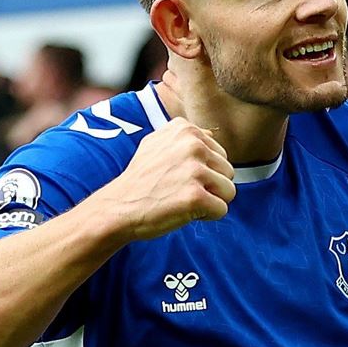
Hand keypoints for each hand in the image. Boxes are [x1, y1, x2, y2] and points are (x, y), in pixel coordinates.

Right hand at [97, 117, 235, 240]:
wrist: (119, 207)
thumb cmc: (140, 180)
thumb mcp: (156, 145)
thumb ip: (184, 138)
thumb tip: (211, 135)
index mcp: (186, 130)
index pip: (220, 155)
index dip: (203, 172)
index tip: (178, 177)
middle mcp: (192, 145)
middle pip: (228, 172)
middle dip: (210, 187)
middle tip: (180, 191)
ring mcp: (195, 170)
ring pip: (229, 191)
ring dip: (210, 201)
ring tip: (182, 200)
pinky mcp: (196, 196)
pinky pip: (221, 210)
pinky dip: (206, 216)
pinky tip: (183, 211)